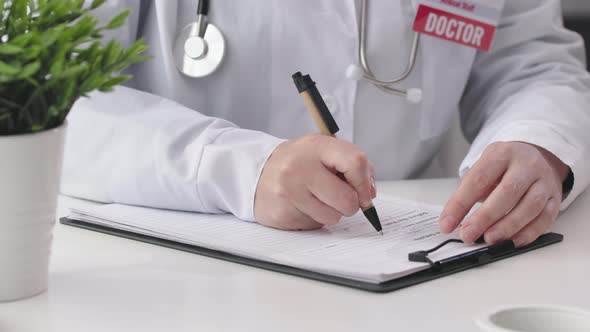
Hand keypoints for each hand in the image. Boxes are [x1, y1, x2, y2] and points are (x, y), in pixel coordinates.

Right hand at [254, 134, 375, 230]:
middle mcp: (300, 168)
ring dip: (330, 212)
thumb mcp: (322, 151)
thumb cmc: (297, 162)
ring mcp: (289, 192)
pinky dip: (313, 218)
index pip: (355, 162)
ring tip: (315, 198)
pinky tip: (301, 205)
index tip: (365, 192)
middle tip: (338, 197)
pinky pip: (314, 225)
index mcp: (316, 146)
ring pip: (333, 217)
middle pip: (347, 199)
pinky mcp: (282, 213)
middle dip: (350, 203)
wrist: (256, 172)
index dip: (365, 182)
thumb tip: (369, 191)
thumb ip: (351, 164)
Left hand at [440, 142, 569, 246]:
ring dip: (508, 227)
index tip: (447, 224)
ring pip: (530, 206)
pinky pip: (545, 217)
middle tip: (468, 235)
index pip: (478, 179)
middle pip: (507, 192)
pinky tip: (513, 242)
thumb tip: (453, 221)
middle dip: (485, 217)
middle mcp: (526, 165)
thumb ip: (469, 191)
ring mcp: (544, 181)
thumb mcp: (483, 168)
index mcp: (501, 153)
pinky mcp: (555, 197)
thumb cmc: (503, 167)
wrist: (536, 156)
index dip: (460, 204)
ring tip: (489, 240)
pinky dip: (529, 233)